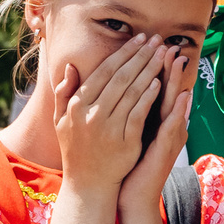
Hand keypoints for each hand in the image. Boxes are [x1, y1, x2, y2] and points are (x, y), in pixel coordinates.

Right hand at [52, 33, 163, 197]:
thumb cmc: (75, 149)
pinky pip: (138, 113)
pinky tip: (159, 83)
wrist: (87, 184)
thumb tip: (70, 67)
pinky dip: (148, 97)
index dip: (123, 53)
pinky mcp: (124, 142)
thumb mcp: (61, 121)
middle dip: (140, 56)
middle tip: (156, 40)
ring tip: (163, 55)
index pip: (103, 71)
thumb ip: (63, 93)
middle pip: (120, 78)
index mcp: (77, 105)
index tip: (138, 39)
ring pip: (131, 92)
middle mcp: (90, 114)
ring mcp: (108, 128)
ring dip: (149, 70)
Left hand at [118, 59, 193, 219]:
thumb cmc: (124, 161)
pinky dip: (177, 114)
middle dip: (168, 67)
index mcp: (151, 118)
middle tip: (170, 44)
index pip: (153, 87)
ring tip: (180, 61)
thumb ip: (123, 109)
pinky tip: (182, 100)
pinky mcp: (166, 151)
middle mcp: (163, 125)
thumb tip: (117, 86)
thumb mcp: (123, 131)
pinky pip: (173, 129)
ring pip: (175, 105)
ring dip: (178, 83)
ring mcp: (168, 137)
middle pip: (167, 91)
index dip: (153, 66)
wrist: (130, 194)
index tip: (150, 44)